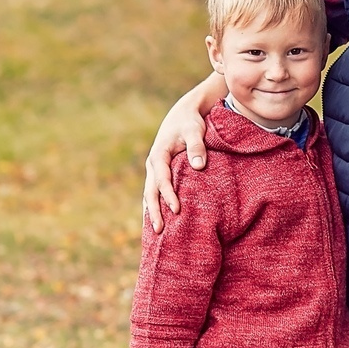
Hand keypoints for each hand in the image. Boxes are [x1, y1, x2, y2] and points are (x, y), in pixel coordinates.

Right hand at [141, 93, 214, 230]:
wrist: (183, 114)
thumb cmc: (190, 122)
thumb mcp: (194, 130)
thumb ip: (196, 147)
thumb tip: (198, 166)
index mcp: (159, 155)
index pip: (162, 180)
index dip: (168, 195)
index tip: (176, 210)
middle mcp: (153, 164)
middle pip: (150, 192)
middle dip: (154, 211)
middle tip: (159, 231)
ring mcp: (154, 170)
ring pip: (150, 194)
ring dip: (152, 212)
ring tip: (156, 233)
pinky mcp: (160, 173)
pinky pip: (155, 192)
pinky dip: (155, 206)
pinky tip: (158, 221)